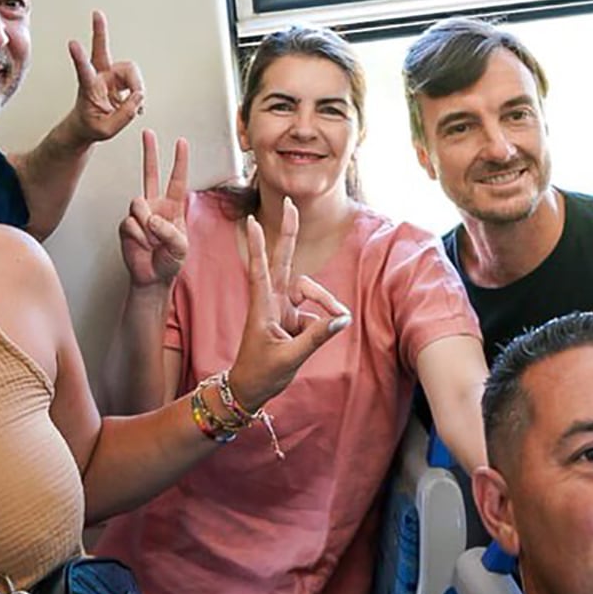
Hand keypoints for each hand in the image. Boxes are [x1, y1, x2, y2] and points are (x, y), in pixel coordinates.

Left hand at [66, 12, 143, 144]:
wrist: (87, 126)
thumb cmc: (91, 127)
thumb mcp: (106, 130)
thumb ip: (124, 115)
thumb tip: (139, 96)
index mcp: (88, 89)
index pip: (84, 72)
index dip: (79, 58)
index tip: (72, 43)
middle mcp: (98, 77)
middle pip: (102, 51)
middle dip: (99, 32)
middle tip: (96, 13)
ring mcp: (109, 76)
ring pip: (130, 71)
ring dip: (137, 87)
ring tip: (137, 106)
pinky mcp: (119, 79)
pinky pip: (136, 81)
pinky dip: (139, 94)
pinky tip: (136, 105)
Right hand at [120, 132, 188, 288]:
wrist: (151, 278)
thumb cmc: (169, 262)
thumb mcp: (181, 247)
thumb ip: (169, 231)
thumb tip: (150, 218)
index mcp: (173, 207)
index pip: (177, 179)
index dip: (179, 161)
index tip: (181, 143)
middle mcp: (155, 206)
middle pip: (151, 174)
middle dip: (150, 152)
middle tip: (148, 134)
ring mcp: (140, 215)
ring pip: (138, 204)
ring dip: (147, 225)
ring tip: (152, 241)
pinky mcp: (126, 226)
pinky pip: (130, 223)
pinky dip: (138, 237)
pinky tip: (142, 245)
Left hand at [225, 202, 351, 409]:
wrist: (250, 390)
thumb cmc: (260, 373)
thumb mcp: (290, 356)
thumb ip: (317, 336)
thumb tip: (342, 318)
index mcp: (263, 305)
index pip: (260, 268)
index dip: (258, 244)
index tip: (252, 221)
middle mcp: (273, 300)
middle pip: (284, 260)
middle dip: (289, 232)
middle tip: (291, 204)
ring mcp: (283, 308)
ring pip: (310, 290)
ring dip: (327, 301)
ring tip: (340, 318)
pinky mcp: (292, 319)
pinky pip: (316, 313)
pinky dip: (325, 322)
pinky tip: (330, 330)